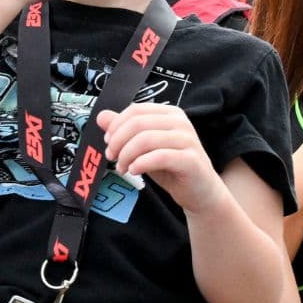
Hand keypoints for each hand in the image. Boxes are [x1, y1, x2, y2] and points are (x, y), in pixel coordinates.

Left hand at [98, 103, 225, 213]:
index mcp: (169, 114)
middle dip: (118, 141)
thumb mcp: (143, 148)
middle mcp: (180, 122)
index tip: (107, 142)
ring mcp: (187, 140)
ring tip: (122, 167)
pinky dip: (141, 163)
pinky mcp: (190, 160)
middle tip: (111, 156)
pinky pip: (159, 156)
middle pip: (138, 123)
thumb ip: (124, 130)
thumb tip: (102, 116)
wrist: (200, 192)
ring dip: (126, 155)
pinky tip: (134, 171)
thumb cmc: (171, 168)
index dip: (116, 126)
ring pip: (146, 139)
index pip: (135, 110)